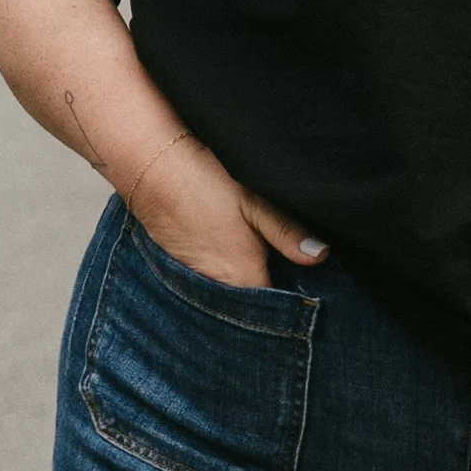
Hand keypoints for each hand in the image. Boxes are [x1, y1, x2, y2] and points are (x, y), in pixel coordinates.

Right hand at [124, 133, 327, 290]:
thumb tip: (319, 255)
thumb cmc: (205, 180)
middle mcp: (218, 287)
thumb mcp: (256, 200)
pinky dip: (221, 272)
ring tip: (256, 256)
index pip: (277, 303)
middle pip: (252, 301)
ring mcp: (195, 278)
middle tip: (286, 265)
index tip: (305, 279)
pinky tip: (227, 250)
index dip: (294, 295)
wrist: (151, 166)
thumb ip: (287, 232)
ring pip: (229, 291)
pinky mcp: (179, 267)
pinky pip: (208, 280)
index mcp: (243, 276)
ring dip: (243, 282)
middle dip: (268, 290)